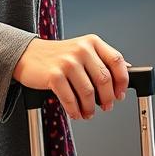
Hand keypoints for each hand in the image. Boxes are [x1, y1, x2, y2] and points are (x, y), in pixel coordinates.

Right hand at [13, 34, 129, 119]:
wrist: (28, 55)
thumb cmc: (57, 55)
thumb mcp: (83, 50)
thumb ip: (102, 59)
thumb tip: (127, 70)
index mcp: (92, 42)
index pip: (116, 60)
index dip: (122, 80)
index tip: (120, 93)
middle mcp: (82, 49)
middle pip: (104, 79)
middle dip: (107, 98)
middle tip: (106, 107)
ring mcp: (67, 62)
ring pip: (88, 92)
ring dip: (90, 108)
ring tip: (89, 112)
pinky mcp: (54, 75)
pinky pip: (70, 99)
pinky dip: (75, 110)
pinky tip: (76, 113)